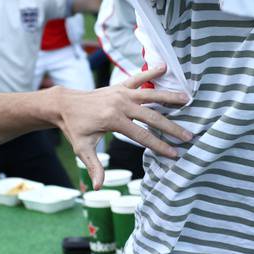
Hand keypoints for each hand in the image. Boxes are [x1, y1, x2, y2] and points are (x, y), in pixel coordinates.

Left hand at [48, 63, 191, 187]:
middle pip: (152, 117)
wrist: (64, 104)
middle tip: (189, 135)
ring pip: (151, 95)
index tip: (174, 153)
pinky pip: (139, 78)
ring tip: (188, 100)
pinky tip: (165, 67)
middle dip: (171, 127)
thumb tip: (98, 186)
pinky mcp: (120, 86)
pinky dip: (151, 72)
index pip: (142, 135)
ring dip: (170, 97)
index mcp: (113, 120)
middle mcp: (120, 104)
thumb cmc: (74, 128)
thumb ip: (94, 166)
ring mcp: (121, 93)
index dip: (159, 146)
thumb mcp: (82, 149)